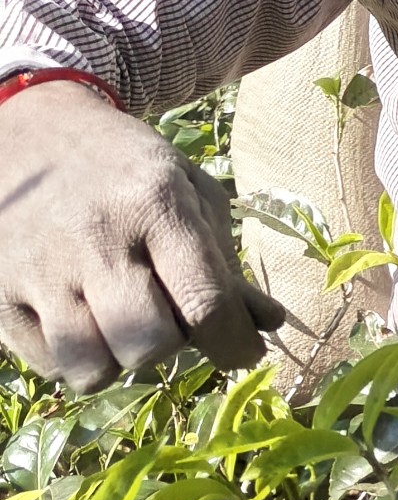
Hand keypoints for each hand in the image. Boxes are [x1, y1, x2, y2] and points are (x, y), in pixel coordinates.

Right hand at [0, 83, 286, 392]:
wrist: (32, 130)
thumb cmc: (124, 167)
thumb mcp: (185, 190)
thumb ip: (224, 260)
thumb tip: (268, 325)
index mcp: (155, 203)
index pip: (204, 300)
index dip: (233, 343)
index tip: (244, 353)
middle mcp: (97, 238)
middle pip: (149, 345)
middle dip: (170, 347)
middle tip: (167, 320)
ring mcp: (41, 270)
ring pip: (92, 369)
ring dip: (117, 361)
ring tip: (121, 326)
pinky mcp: (0, 294)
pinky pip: (47, 365)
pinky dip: (74, 359)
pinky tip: (83, 322)